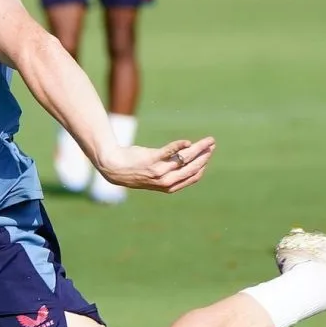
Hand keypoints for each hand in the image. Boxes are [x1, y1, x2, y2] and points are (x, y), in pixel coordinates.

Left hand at [99, 137, 215, 193]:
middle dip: (204, 156)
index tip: (208, 154)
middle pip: (191, 168)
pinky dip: (179, 146)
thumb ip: (171, 169)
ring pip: (184, 160)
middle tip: (212, 144)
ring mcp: (158, 171)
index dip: (202, 166)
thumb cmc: (136, 169)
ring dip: (198, 149)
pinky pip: (169, 152)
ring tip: (207, 140)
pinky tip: (187, 142)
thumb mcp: (156, 172)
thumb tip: (188, 155)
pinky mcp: (150, 159)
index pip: (192, 176)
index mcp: (168, 186)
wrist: (113, 167)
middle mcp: (165, 180)